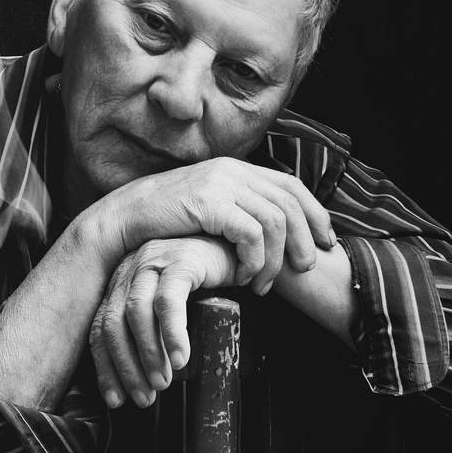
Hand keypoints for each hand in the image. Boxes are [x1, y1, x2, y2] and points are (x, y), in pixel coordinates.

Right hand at [83, 158, 335, 296]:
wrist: (126, 217)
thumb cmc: (166, 221)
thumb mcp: (208, 208)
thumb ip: (238, 211)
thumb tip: (271, 234)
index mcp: (238, 168)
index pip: (292, 185)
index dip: (315, 214)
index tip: (326, 242)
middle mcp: (234, 170)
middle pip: (290, 203)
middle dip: (304, 240)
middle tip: (304, 270)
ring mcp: (222, 184)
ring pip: (275, 220)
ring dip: (276, 258)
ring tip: (264, 283)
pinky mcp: (209, 203)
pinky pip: (251, 233)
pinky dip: (254, 259)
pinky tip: (243, 276)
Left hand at [90, 235, 244, 406]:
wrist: (236, 245)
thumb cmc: (205, 282)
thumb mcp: (171, 307)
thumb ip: (155, 331)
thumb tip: (147, 380)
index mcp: (122, 284)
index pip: (101, 330)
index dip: (107, 368)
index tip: (116, 400)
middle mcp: (130, 270)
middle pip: (113, 324)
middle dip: (126, 367)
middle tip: (145, 398)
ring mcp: (153, 261)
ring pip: (136, 312)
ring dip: (147, 353)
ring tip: (163, 383)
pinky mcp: (180, 259)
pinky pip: (169, 300)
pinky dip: (172, 333)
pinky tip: (180, 358)